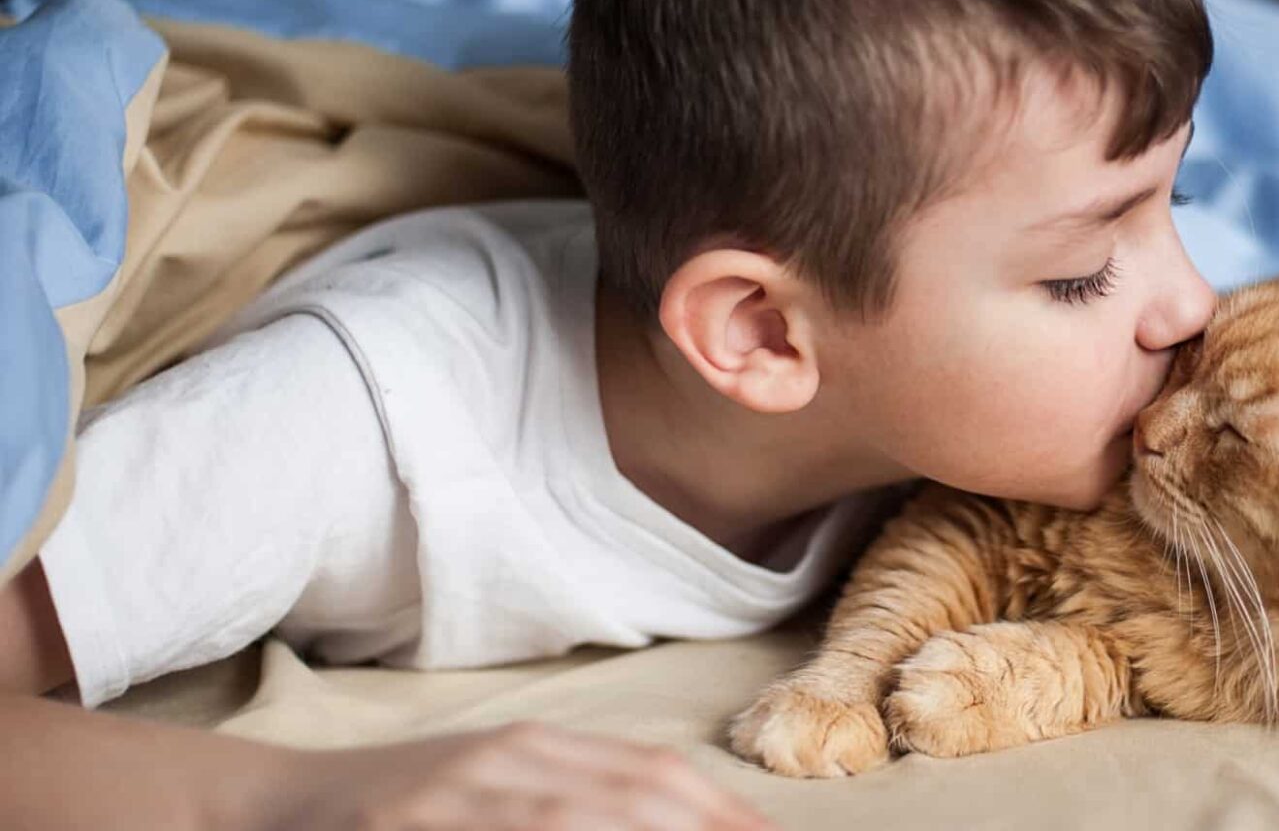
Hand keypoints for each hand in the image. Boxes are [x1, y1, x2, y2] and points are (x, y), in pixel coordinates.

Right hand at [281, 721, 774, 830]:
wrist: (266, 808)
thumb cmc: (398, 812)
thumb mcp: (495, 789)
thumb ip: (578, 799)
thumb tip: (681, 816)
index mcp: (530, 747)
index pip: (652, 774)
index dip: (721, 812)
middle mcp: (498, 765)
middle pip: (631, 797)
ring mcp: (447, 803)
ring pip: (568, 822)